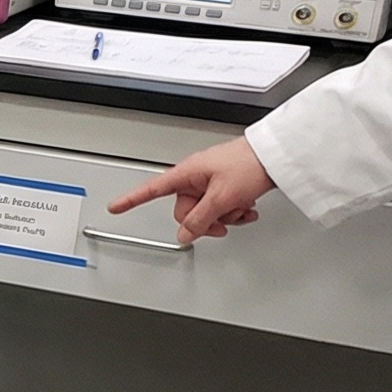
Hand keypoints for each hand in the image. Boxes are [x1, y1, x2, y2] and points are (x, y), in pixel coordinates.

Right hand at [106, 137, 274, 244]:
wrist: (276, 156)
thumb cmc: (250, 164)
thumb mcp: (222, 198)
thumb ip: (200, 220)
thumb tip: (184, 234)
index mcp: (186, 174)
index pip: (151, 190)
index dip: (131, 200)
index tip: (115, 207)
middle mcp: (196, 178)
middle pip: (185, 211)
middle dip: (205, 221)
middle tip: (221, 223)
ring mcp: (211, 183)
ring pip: (206, 212)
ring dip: (225, 217)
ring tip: (240, 210)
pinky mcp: (226, 187)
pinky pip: (220, 208)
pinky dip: (234, 212)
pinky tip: (246, 209)